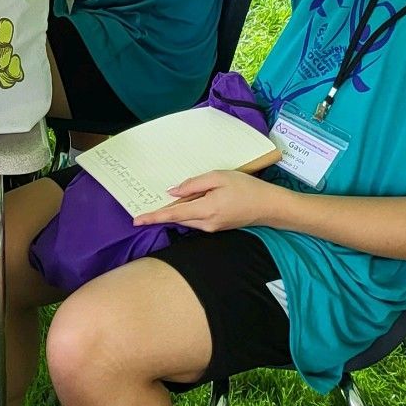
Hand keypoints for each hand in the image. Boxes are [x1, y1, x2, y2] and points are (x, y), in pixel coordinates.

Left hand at [132, 168, 280, 230]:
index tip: (137, 220)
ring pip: (186, 219)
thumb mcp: (218, 177)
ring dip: (175, 211)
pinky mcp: (216, 228)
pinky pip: (196, 220)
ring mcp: (212, 228)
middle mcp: (206, 223)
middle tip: (144, 207)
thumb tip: (172, 192)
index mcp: (206, 210)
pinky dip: (188, 212)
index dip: (154, 217)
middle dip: (162, 213)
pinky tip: (188, 201)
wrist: (269, 206)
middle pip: (177, 218)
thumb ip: (193, 185)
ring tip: (169, 199)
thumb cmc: (246, 187)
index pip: (173, 214)